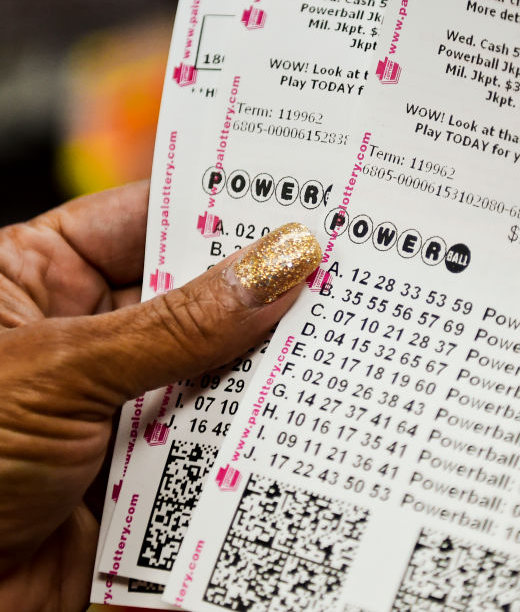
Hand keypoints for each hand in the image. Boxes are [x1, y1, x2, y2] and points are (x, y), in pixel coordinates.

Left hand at [0, 182, 321, 610]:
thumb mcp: (58, 374)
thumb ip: (177, 325)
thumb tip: (273, 267)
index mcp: (33, 279)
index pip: (141, 219)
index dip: (217, 207)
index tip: (297, 201)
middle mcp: (79, 335)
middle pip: (190, 293)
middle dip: (257, 290)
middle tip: (337, 274)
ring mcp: (114, 402)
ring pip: (210, 367)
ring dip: (261, 366)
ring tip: (332, 343)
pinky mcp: (141, 467)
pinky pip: (211, 436)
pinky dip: (250, 434)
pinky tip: (297, 416)